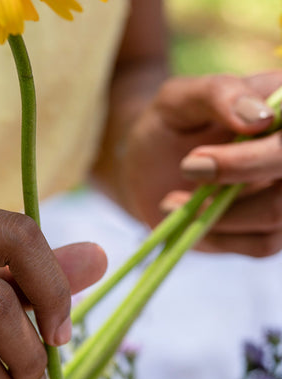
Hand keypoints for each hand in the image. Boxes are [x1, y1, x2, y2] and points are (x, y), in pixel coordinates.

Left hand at [123, 71, 281, 255]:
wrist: (149, 169)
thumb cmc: (169, 126)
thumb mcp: (178, 100)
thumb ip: (217, 94)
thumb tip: (259, 118)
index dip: (258, 153)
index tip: (200, 156)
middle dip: (239, 174)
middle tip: (187, 168)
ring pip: (277, 214)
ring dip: (217, 211)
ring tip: (172, 199)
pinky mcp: (272, 231)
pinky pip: (259, 244)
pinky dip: (217, 234)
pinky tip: (188, 215)